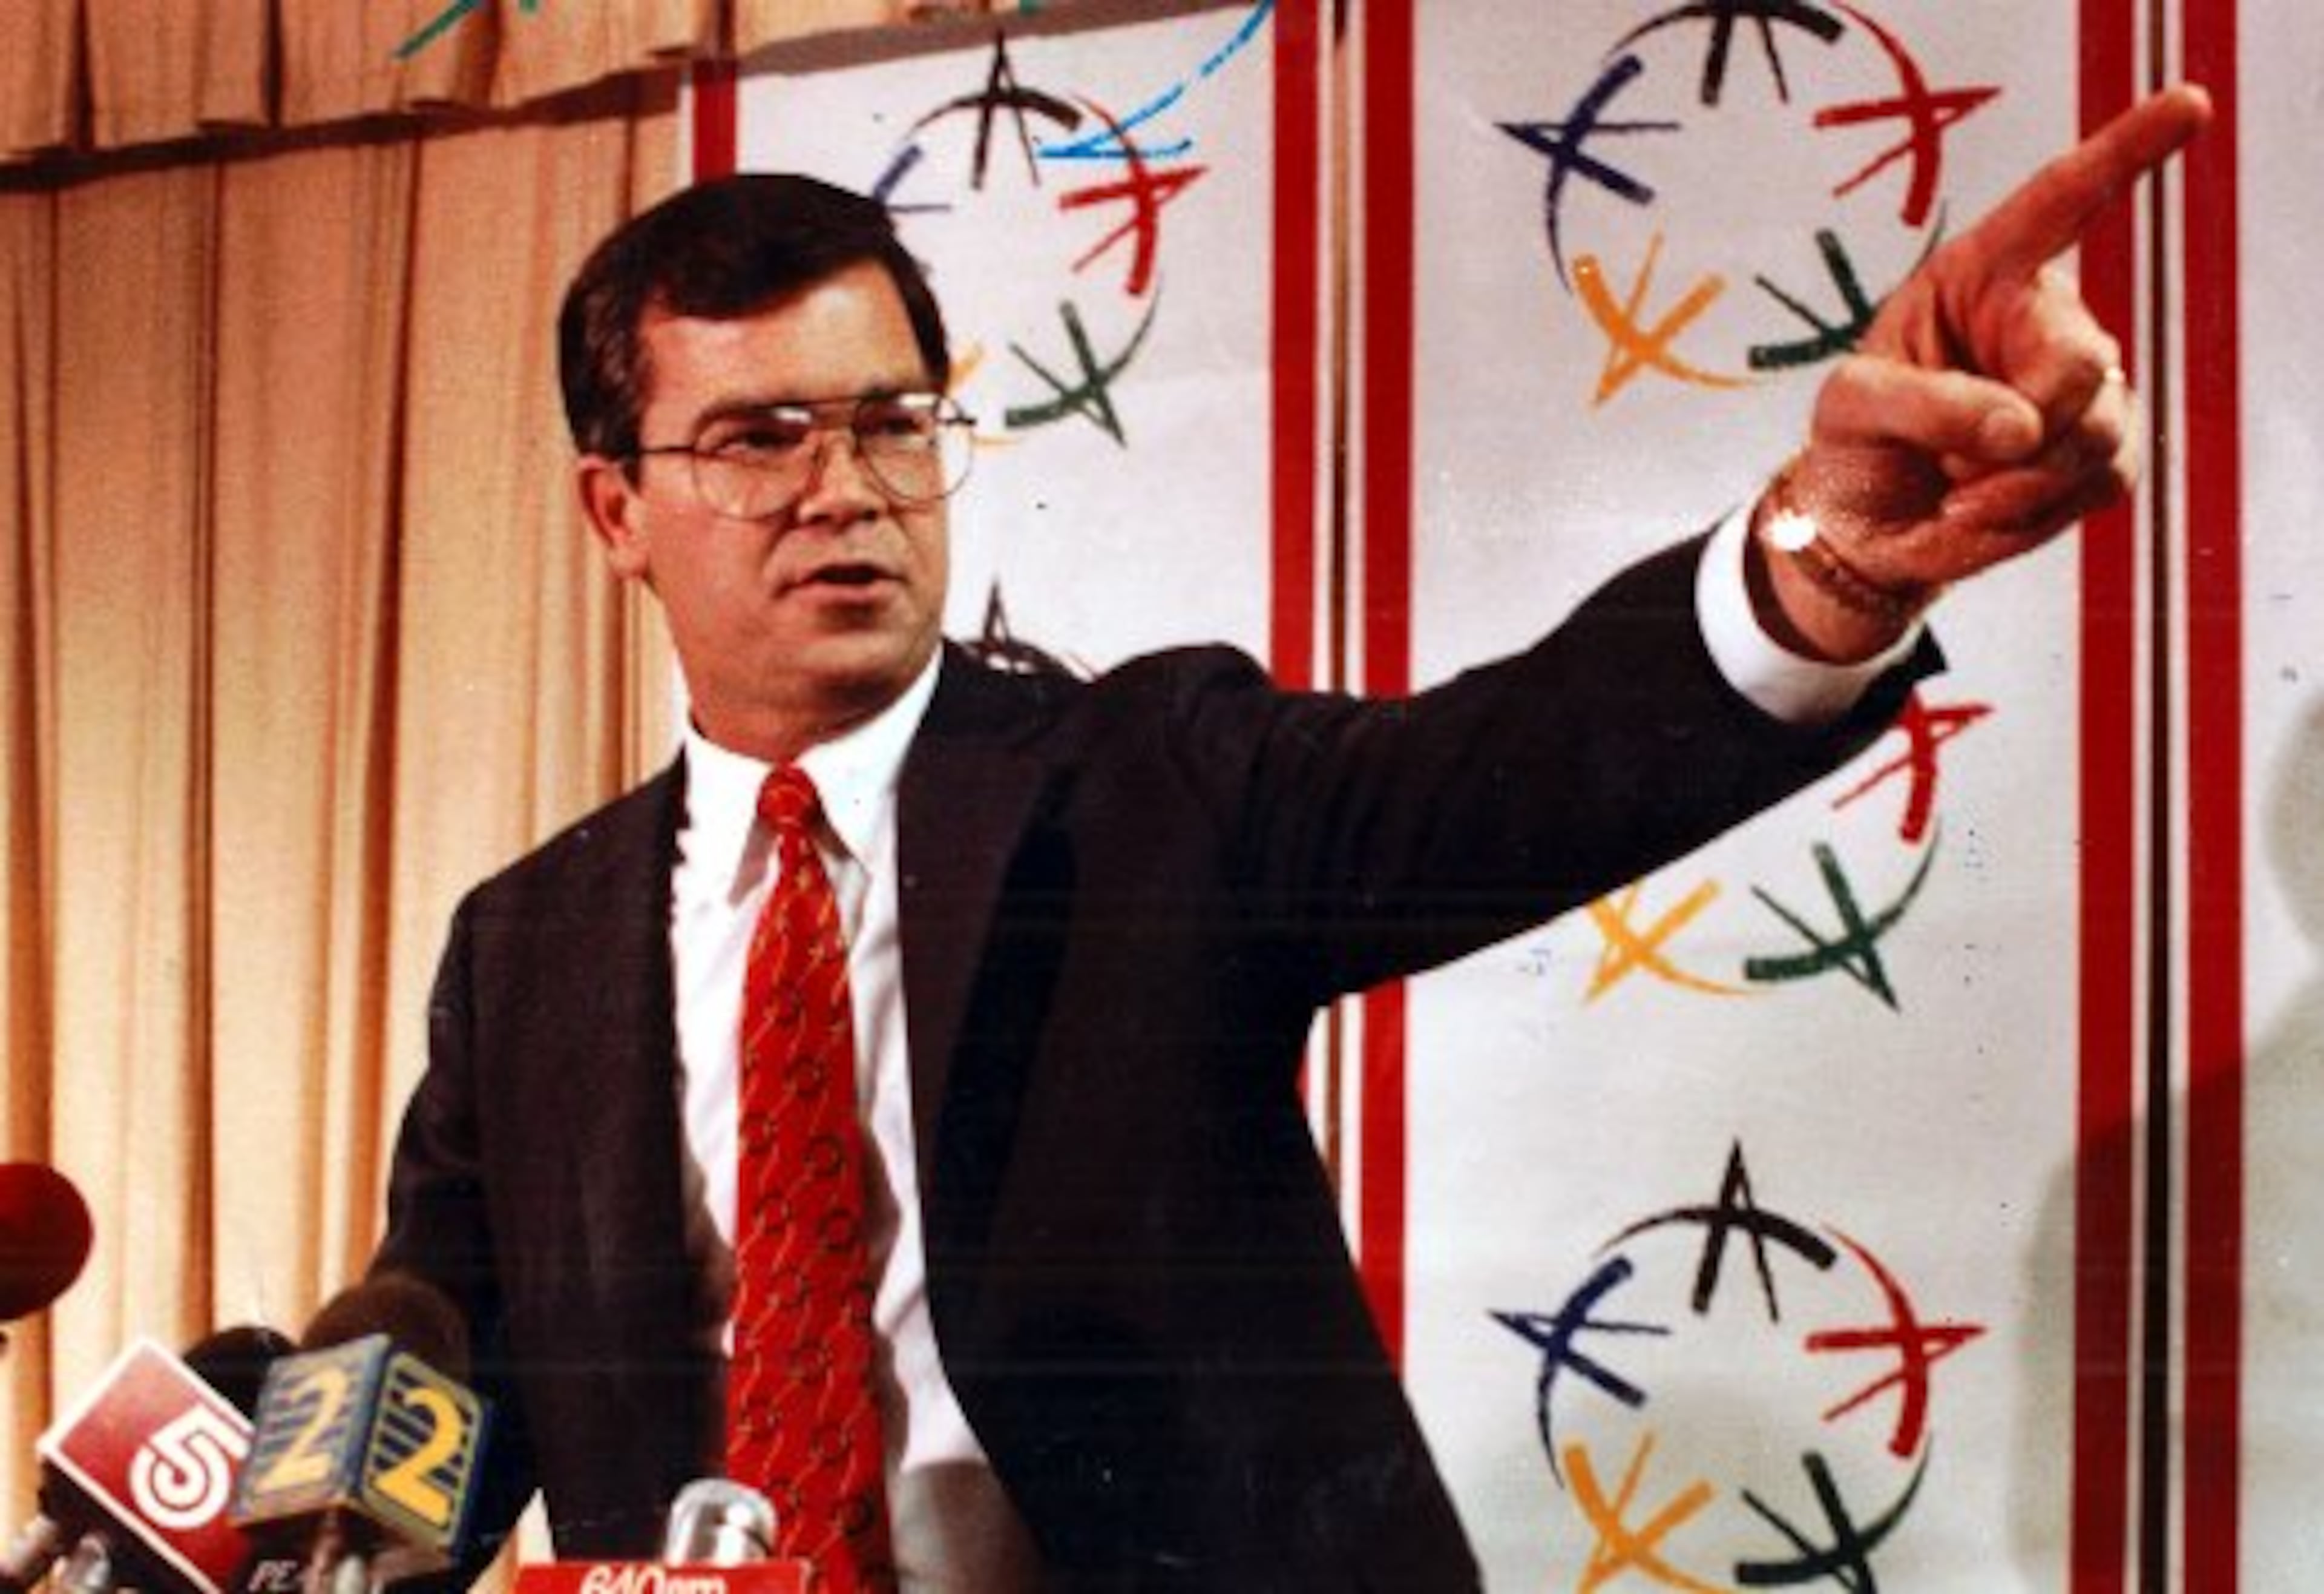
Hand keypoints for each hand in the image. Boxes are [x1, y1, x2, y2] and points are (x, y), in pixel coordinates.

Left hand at [1755, 84, 2211, 660]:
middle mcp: (2047, 320)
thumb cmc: (1854, 443)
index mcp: (1984, 275)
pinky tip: (1979, 512)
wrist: (1863, 526)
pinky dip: (2028, 514)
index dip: (2125, 152)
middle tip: (1945, 462)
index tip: (2187, 106)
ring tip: (1952, 488)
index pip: (2060, 202)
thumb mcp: (1851, 408)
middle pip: (2077, 365)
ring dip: (2011, 484)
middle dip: (2013, 432)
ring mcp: (2087, 388)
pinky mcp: (2104, 456)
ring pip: (2094, 434)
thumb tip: (2019, 428)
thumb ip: (1924, 404)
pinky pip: (2098, 484)